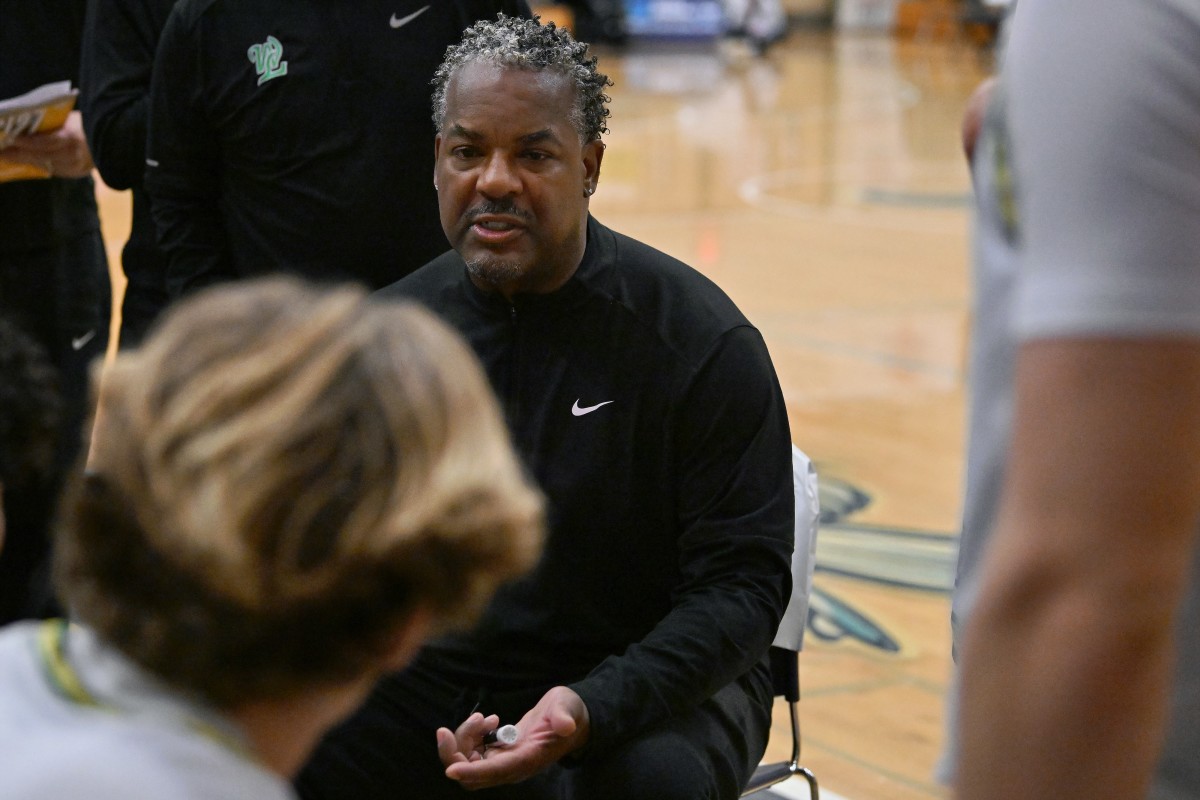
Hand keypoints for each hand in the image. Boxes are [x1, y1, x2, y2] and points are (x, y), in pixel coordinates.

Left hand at [1, 111, 93, 177]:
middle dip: (19, 154)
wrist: (114, 139)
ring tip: (8, 157)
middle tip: (2, 152)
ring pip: (45, 165)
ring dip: (26, 160)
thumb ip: (52, 125)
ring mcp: (77, 167)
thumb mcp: (71, 119)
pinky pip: (53, 170)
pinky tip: (27, 161)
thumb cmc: (88, 123)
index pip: (47, 141)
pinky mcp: (77, 173)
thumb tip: (24, 125)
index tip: (11, 138)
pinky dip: (39, 164)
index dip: (28, 141)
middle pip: (42, 156)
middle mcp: (75, 155)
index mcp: (74, 137)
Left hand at [436, 686, 589, 789]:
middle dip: (454, 754)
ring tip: (484, 717)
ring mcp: (502, 762)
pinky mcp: (497, 753)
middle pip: (471, 775)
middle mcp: (511, 767)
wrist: (570, 721)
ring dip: (464, 738)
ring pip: (467, 761)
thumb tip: (565, 726)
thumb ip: (564, 717)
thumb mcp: (568, 709)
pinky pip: (471, 752)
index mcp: (528, 759)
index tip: (451, 770)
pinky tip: (487, 720)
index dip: (472, 772)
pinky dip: (470, 735)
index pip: (495, 771)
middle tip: (449, 728)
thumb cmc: (568, 713)